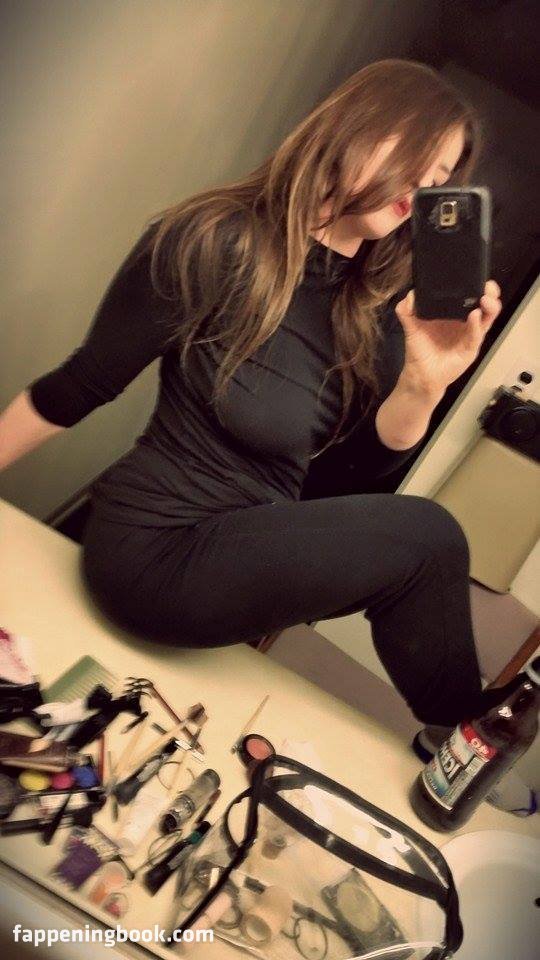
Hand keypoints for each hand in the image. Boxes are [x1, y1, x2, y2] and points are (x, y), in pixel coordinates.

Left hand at [395, 280, 501, 395]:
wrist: (420, 374)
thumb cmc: (420, 349)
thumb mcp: (412, 326)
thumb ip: (407, 310)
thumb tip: (410, 295)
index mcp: (456, 313)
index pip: (472, 295)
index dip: (478, 284)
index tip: (477, 275)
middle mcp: (466, 322)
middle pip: (486, 304)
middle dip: (490, 293)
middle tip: (487, 287)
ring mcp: (470, 335)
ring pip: (488, 318)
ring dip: (489, 307)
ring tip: (484, 299)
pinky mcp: (470, 349)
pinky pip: (476, 336)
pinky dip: (475, 325)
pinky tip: (473, 315)